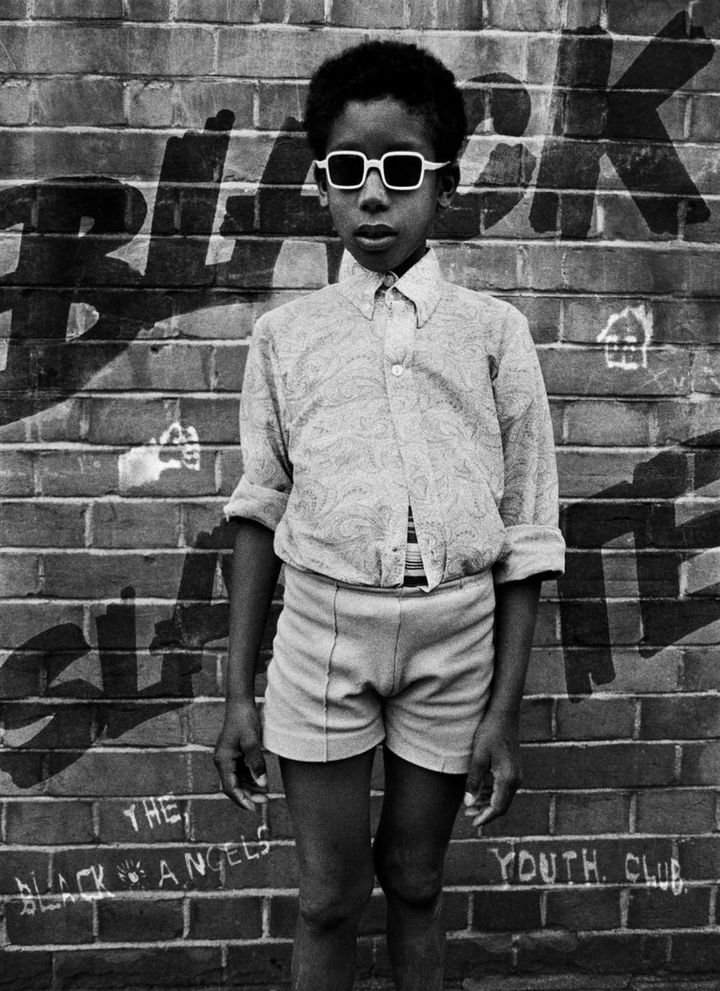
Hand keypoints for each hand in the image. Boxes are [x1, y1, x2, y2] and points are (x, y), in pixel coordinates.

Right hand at [214, 699, 268, 811]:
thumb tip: (263, 784)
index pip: (230, 787)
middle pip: (233, 786)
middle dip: (248, 795)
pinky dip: (250, 779)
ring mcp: (228, 759)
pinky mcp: (234, 755)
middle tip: (266, 800)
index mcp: (223, 760)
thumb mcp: (252, 741)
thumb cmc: (245, 720)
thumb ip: (256, 763)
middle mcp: (222, 761)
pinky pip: (241, 773)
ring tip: (267, 794)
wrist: (241, 703)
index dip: (241, 799)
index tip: (254, 808)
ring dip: (250, 788)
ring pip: (238, 781)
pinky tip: (262, 782)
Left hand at [462, 714, 521, 830]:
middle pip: (502, 805)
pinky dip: (492, 793)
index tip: (473, 823)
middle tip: (467, 815)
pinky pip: (504, 788)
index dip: (485, 817)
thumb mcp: (478, 757)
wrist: (504, 714)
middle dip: (485, 812)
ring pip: (503, 797)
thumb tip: (469, 804)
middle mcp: (516, 779)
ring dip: (488, 803)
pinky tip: (479, 792)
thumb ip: (474, 782)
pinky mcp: (513, 768)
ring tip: (470, 806)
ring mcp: (516, 774)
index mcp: (508, 779)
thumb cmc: (489, 733)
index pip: (498, 807)